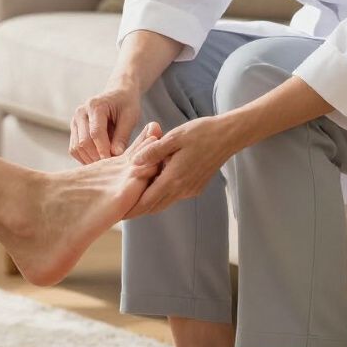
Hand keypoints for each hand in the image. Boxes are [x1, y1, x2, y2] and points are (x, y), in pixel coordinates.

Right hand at [69, 84, 141, 162]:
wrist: (118, 94)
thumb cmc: (126, 104)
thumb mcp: (130, 117)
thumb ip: (122, 135)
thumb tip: (116, 154)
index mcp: (95, 106)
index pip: (95, 133)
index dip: (104, 150)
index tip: (114, 162)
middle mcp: (80, 113)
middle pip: (83, 142)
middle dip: (97, 157)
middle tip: (112, 166)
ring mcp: (75, 121)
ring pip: (76, 148)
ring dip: (90, 159)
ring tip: (106, 164)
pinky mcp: (74, 129)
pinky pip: (74, 149)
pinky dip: (85, 158)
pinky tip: (98, 160)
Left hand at [125, 114, 243, 216]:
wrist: (228, 136)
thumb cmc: (201, 133)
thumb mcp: (173, 137)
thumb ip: (152, 151)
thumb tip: (134, 164)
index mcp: (174, 178)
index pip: (147, 202)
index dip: (131, 209)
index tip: (117, 214)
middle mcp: (182, 189)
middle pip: (154, 206)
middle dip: (137, 210)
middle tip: (120, 210)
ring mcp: (190, 189)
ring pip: (164, 202)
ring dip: (149, 202)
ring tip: (132, 199)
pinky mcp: (195, 186)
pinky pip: (174, 195)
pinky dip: (161, 195)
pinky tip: (153, 184)